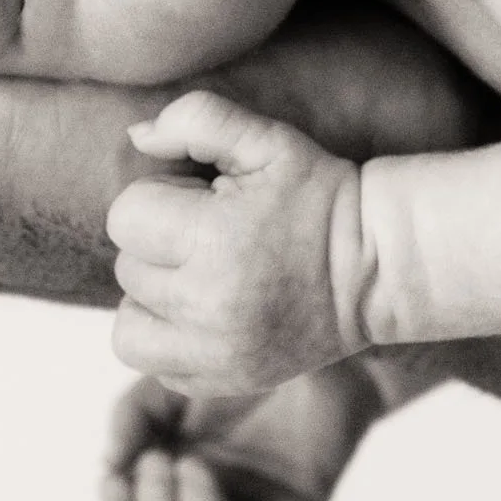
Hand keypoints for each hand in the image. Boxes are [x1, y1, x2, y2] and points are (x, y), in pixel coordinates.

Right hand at [101, 361, 392, 500]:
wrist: (320, 332)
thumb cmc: (246, 353)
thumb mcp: (174, 376)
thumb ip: (133, 414)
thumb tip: (110, 462)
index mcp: (175, 462)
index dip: (118, 500)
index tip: (115, 475)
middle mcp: (211, 493)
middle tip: (162, 462)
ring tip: (198, 467)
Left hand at [106, 91, 370, 396]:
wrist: (375, 269)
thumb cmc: (317, 195)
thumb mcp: (267, 140)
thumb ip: (196, 118)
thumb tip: (136, 136)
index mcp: (216, 239)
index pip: (126, 216)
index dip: (160, 199)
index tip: (204, 203)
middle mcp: (210, 305)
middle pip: (128, 269)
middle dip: (160, 246)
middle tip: (213, 238)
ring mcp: (217, 353)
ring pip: (128, 328)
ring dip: (151, 301)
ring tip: (195, 279)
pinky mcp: (225, 381)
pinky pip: (155, 367)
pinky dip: (169, 342)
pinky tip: (205, 315)